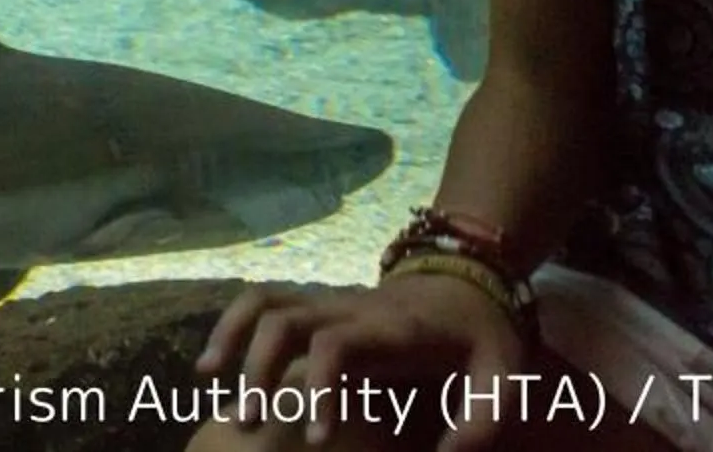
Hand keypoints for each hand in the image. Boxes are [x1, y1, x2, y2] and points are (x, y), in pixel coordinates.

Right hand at [198, 276, 533, 451]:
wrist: (468, 278)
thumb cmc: (482, 337)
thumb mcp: (503, 375)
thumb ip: (480, 420)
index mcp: (390, 328)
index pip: (337, 345)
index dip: (318, 387)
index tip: (314, 439)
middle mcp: (350, 307)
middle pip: (286, 322)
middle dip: (259, 370)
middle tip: (250, 425)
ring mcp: (329, 301)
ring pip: (265, 302)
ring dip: (232, 338)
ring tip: (209, 383)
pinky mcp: (317, 304)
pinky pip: (263, 301)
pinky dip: (231, 324)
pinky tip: (213, 363)